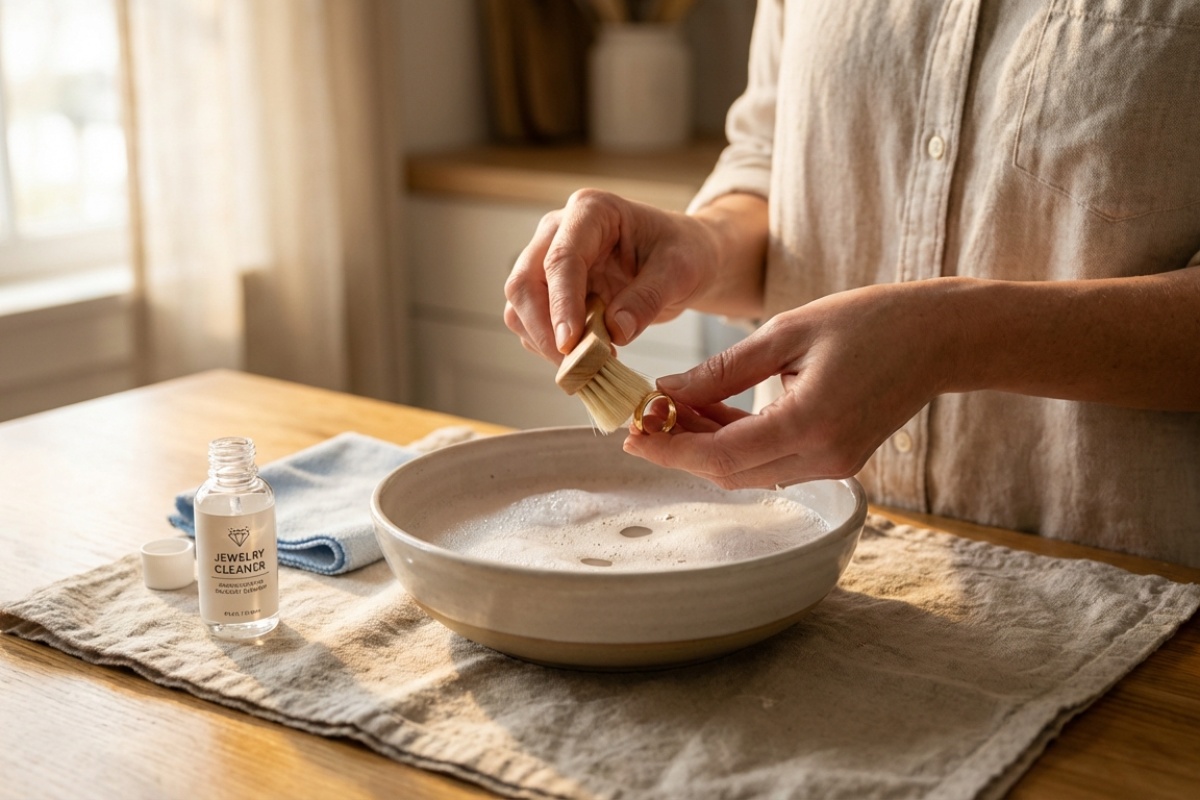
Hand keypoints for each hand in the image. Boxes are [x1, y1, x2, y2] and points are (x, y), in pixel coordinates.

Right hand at [503, 190, 767, 362]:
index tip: (570, 344)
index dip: (561, 305)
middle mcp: (558, 231)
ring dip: (544, 342)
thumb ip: (649, 297)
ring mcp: (547, 260)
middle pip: (524, 283)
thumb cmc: (684, 252)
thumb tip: (615, 331)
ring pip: (520, 306)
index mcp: (591, 212)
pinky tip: (583, 358)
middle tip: (578, 367)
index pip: (561, 259)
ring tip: (587, 366)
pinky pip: (531, 323)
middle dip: (545, 330)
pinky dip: (549, 347)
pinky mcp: (548, 289)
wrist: (682, 259)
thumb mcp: (681, 270)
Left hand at [624, 281, 954, 488]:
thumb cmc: (870, 321)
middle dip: (681, 448)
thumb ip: (723, 370)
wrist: (941, 337)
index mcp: (810, 424)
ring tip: (673, 408)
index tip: (631, 435)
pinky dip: (737, 443)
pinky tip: (712, 411)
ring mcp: (833, 465)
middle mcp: (822, 457)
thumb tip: (667, 391)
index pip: (720, 456)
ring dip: (707, 445)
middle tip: (644, 418)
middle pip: (729, 473)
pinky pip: (772, 462)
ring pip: (749, 472)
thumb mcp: (786, 332)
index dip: (670, 449)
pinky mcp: (837, 460)